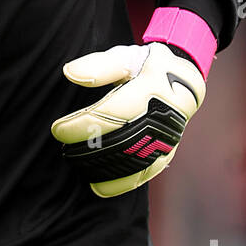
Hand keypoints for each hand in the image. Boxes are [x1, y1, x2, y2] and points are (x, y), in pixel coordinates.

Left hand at [50, 41, 204, 196]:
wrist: (186, 80)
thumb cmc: (148, 66)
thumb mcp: (126, 57)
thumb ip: (99, 66)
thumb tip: (70, 73)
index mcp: (150, 89)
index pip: (110, 113)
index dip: (82, 124)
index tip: (58, 130)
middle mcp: (162, 116)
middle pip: (121, 140)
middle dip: (89, 149)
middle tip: (66, 151)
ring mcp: (167, 136)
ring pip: (135, 161)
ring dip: (105, 170)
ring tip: (80, 171)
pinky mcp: (168, 150)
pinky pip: (147, 171)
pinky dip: (124, 182)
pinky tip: (101, 188)